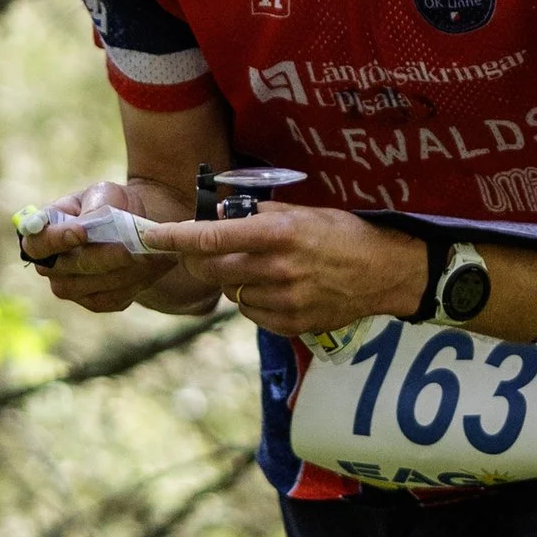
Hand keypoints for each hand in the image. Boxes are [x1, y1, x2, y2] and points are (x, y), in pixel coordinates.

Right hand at [15, 183, 176, 313]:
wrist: (133, 225)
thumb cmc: (111, 204)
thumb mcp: (104, 194)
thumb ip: (93, 208)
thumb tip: (84, 226)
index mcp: (43, 232)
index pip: (37, 244)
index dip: (56, 240)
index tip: (81, 231)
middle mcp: (49, 265)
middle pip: (71, 268)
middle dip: (104, 258)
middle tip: (131, 249)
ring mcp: (69, 287)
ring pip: (95, 286)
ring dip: (125, 271)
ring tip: (150, 255)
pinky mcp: (94, 302)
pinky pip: (113, 299)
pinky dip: (135, 284)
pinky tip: (152, 267)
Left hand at [136, 204, 425, 336]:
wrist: (386, 273)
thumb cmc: (343, 234)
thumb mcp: (302, 212)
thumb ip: (257, 215)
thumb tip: (216, 217)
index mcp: (279, 234)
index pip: (211, 238)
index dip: (175, 238)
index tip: (151, 236)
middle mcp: (278, 269)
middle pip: (211, 271)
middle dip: (199, 261)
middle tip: (203, 251)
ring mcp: (285, 301)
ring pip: (230, 293)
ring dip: (232, 280)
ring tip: (260, 268)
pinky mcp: (291, 324)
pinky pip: (251, 313)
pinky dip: (252, 300)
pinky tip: (275, 288)